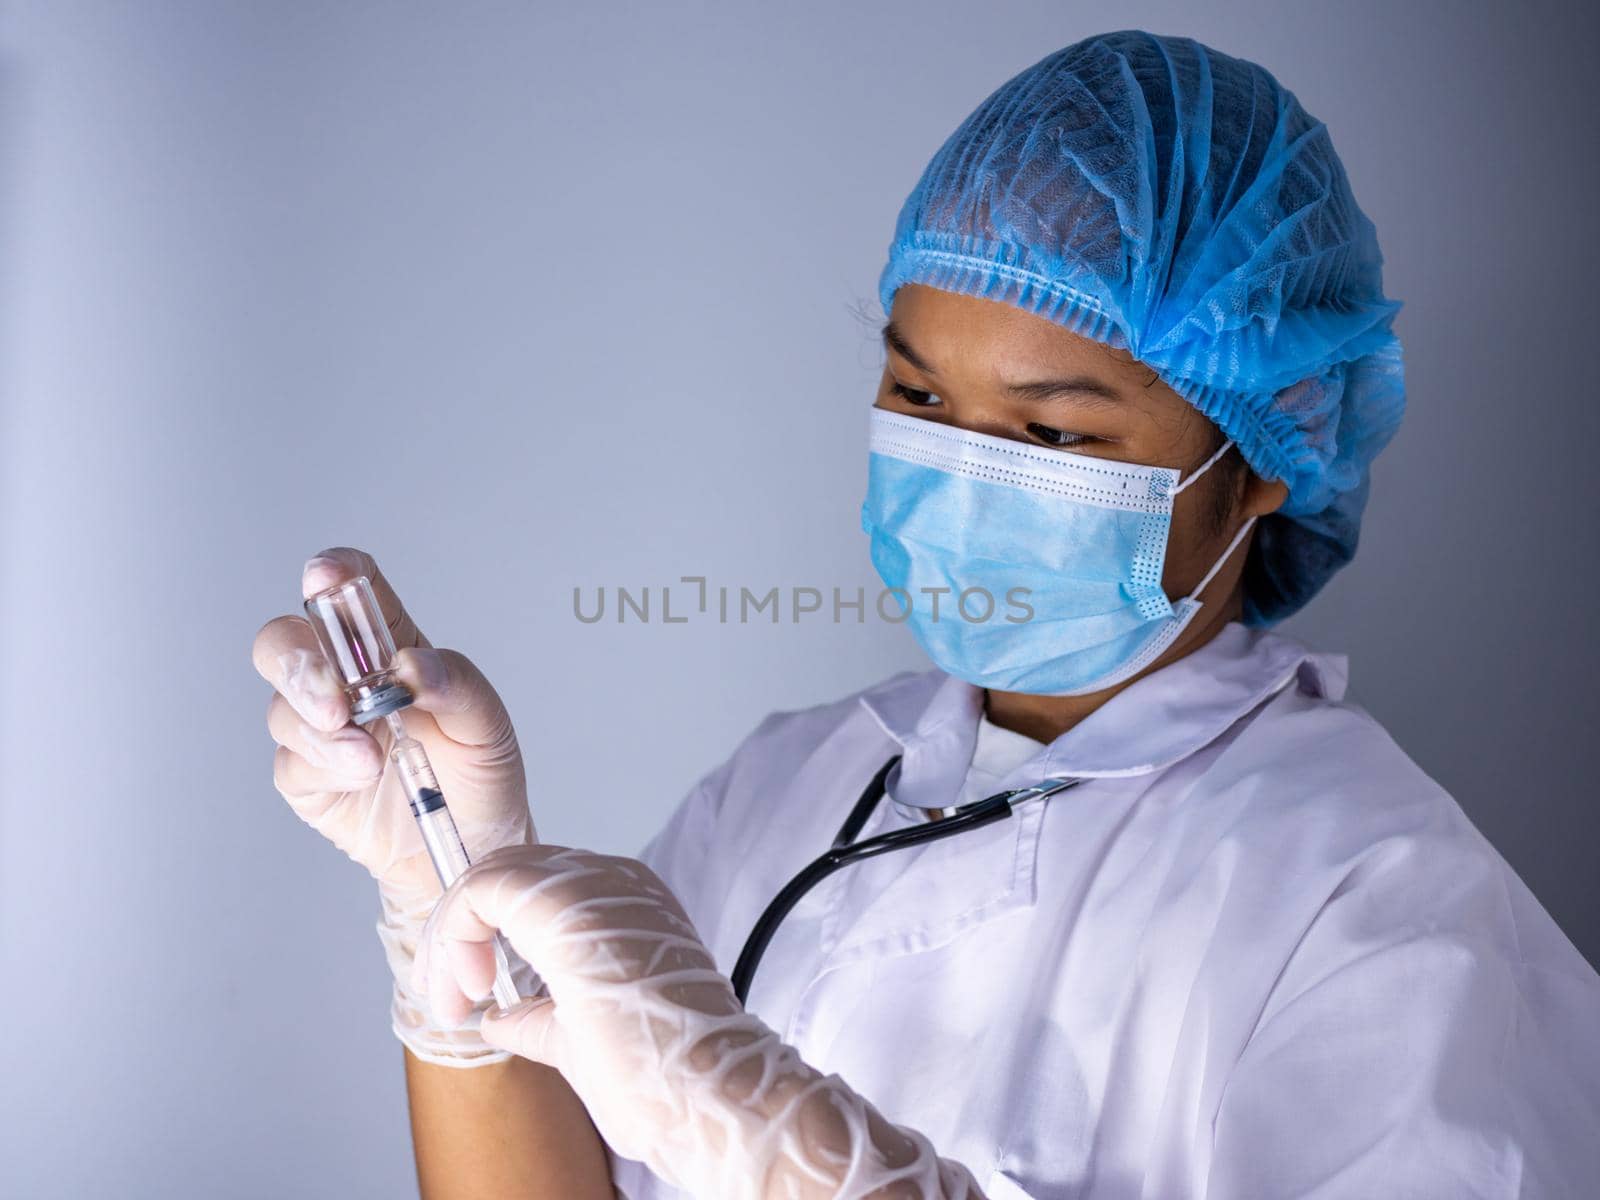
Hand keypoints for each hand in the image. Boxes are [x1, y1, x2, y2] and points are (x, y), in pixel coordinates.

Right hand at [252, 546, 537, 1062]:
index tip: (326, 577)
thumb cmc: (479, 775)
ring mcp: (322, 726)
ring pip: (282, 704)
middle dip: (299, 662)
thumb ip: (456, 683)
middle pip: (286, 640)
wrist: (469, 848)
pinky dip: (324, 765)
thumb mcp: (488, 725)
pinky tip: (362, 775)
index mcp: (390, 647)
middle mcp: (346, 678)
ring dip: (321, 728)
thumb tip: (410, 665)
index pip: (351, 589)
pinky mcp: (307, 774)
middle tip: (335, 698)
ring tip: (370, 759)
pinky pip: (292, 760)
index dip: (333, 573)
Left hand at [413, 844, 984, 1197]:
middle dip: (469, 924)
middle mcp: (625, 882)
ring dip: (462, 932)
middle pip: (516, 866)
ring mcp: (608, 893)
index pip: (543, 882)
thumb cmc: (680, 1086)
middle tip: (459, 993)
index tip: (473, 983)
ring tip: (461, 996)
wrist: (732, 1110)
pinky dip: (465, 932)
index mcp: (634, 903)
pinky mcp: (584, 917)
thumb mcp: (598, 1044)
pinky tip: (468, 989)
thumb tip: (502, 1014)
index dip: (493, 923)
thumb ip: (550, 1018)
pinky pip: (494, 888)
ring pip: (499, 869)